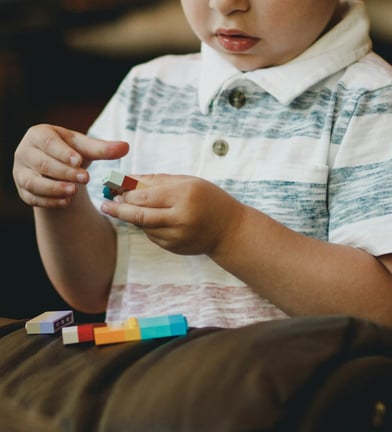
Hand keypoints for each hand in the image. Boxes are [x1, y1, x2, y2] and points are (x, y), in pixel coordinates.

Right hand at [13, 124, 128, 207]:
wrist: (56, 168)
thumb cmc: (71, 153)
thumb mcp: (86, 149)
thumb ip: (104, 149)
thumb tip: (126, 147)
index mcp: (39, 135)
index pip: (48, 143)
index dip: (63, 152)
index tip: (79, 160)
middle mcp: (25, 152)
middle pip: (42, 163)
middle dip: (64, 172)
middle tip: (84, 178)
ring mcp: (21, 172)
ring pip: (33, 182)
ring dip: (54, 188)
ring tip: (73, 192)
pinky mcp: (23, 190)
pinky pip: (32, 197)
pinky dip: (49, 201)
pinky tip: (66, 202)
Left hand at [101, 174, 244, 255]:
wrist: (229, 230)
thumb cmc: (208, 199)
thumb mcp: (188, 182)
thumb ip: (157, 180)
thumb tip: (128, 179)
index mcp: (184, 195)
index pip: (145, 195)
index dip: (125, 193)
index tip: (113, 188)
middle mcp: (180, 217)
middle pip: (139, 215)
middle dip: (119, 209)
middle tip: (106, 204)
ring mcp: (177, 236)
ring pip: (143, 227)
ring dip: (133, 217)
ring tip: (127, 208)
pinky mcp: (174, 248)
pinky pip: (152, 236)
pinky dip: (147, 227)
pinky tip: (152, 219)